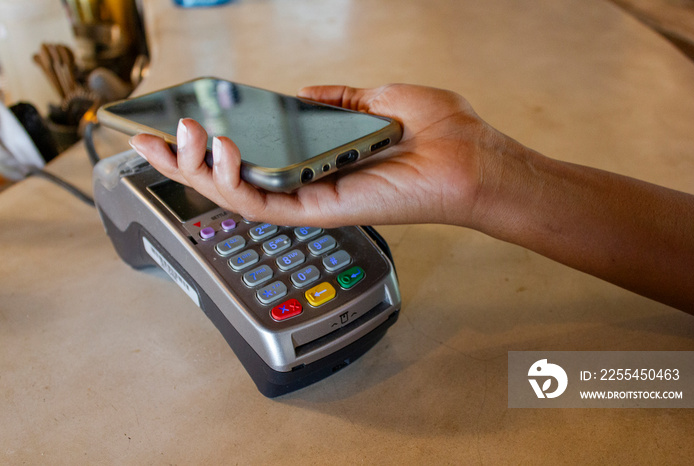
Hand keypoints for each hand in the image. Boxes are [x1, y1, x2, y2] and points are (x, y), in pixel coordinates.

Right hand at [128, 84, 506, 227]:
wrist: (473, 160)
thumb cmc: (442, 134)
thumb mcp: (381, 99)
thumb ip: (338, 98)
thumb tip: (304, 91)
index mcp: (318, 159)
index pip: (253, 156)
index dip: (212, 144)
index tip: (180, 121)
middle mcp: (308, 184)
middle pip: (232, 181)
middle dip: (185, 163)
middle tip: (150, 137)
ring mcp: (312, 201)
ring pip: (237, 198)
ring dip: (198, 172)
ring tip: (175, 140)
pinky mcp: (322, 211)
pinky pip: (265, 204)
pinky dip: (233, 184)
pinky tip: (218, 155)